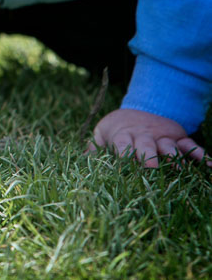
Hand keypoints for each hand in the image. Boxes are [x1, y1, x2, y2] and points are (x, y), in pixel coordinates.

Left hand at [86, 108, 210, 167]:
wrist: (134, 112)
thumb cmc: (115, 131)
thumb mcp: (101, 136)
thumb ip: (93, 150)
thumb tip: (80, 164)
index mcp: (123, 136)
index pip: (122, 142)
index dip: (124, 151)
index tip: (125, 161)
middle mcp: (143, 135)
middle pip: (146, 144)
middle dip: (149, 155)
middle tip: (152, 167)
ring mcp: (162, 136)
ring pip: (169, 145)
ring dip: (174, 155)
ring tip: (179, 168)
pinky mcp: (177, 136)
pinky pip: (190, 144)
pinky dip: (200, 154)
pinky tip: (209, 165)